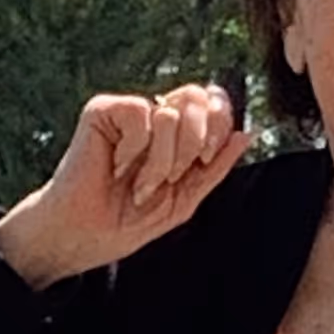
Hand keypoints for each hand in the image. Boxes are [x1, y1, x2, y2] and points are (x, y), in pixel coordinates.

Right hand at [0, 85, 248, 286]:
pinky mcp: (102, 110)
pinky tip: (115, 168)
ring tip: (140, 186)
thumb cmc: (128, 219)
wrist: (85, 236)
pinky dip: (134, 150)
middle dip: (195, 144)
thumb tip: (248, 134)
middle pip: (198, 97)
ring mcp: (129, 112)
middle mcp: (155, 115)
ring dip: (162, 161)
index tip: (205, 160)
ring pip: (171, 113)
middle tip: (174, 177)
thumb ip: (215, 168)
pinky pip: (140, 115)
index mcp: (178, 133)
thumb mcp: (184, 199)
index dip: (220, 125)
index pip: (214, 103)